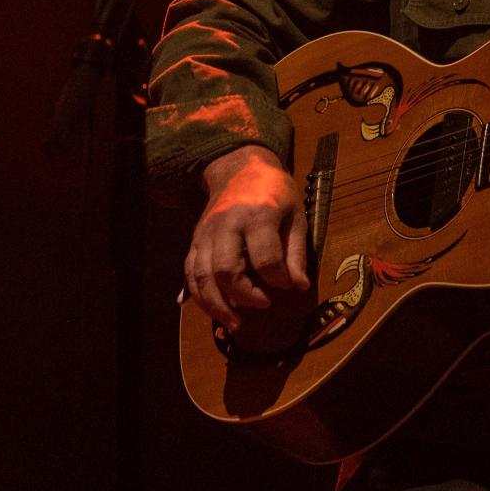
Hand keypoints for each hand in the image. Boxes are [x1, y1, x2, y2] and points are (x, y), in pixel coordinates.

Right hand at [184, 145, 308, 329]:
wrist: (240, 168)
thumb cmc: (273, 192)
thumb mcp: (295, 214)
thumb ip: (296, 251)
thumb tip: (299, 286)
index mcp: (257, 215)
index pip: (265, 258)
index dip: (277, 279)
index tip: (288, 286)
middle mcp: (227, 225)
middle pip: (226, 270)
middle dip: (244, 296)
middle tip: (263, 305)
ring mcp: (206, 234)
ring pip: (202, 276)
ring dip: (216, 305)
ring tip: (235, 323)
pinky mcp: (195, 241)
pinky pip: (190, 273)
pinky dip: (199, 297)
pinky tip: (215, 310)